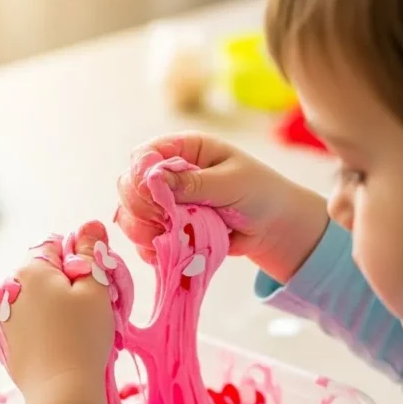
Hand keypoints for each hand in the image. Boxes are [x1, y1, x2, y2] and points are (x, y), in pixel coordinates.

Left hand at [0, 223, 113, 403]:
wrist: (62, 392)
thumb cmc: (83, 338)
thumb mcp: (95, 289)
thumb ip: (92, 253)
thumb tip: (91, 224)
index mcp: (29, 269)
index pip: (59, 246)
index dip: (83, 262)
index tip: (98, 286)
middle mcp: (9, 289)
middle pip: (47, 274)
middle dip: (71, 286)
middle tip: (95, 312)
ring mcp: (5, 318)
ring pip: (41, 300)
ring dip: (61, 308)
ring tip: (81, 333)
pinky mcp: (8, 343)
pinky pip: (33, 324)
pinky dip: (49, 329)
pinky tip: (65, 347)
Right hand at [115, 133, 327, 283]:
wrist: (273, 228)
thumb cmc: (260, 194)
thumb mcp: (232, 182)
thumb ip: (195, 182)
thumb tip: (156, 179)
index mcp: (184, 151)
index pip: (143, 156)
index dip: (140, 176)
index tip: (154, 197)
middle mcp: (168, 176)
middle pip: (129, 187)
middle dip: (141, 208)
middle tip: (166, 221)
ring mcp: (165, 205)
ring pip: (131, 217)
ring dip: (144, 231)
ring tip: (171, 238)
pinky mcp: (167, 231)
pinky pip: (144, 242)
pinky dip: (152, 250)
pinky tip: (170, 252)